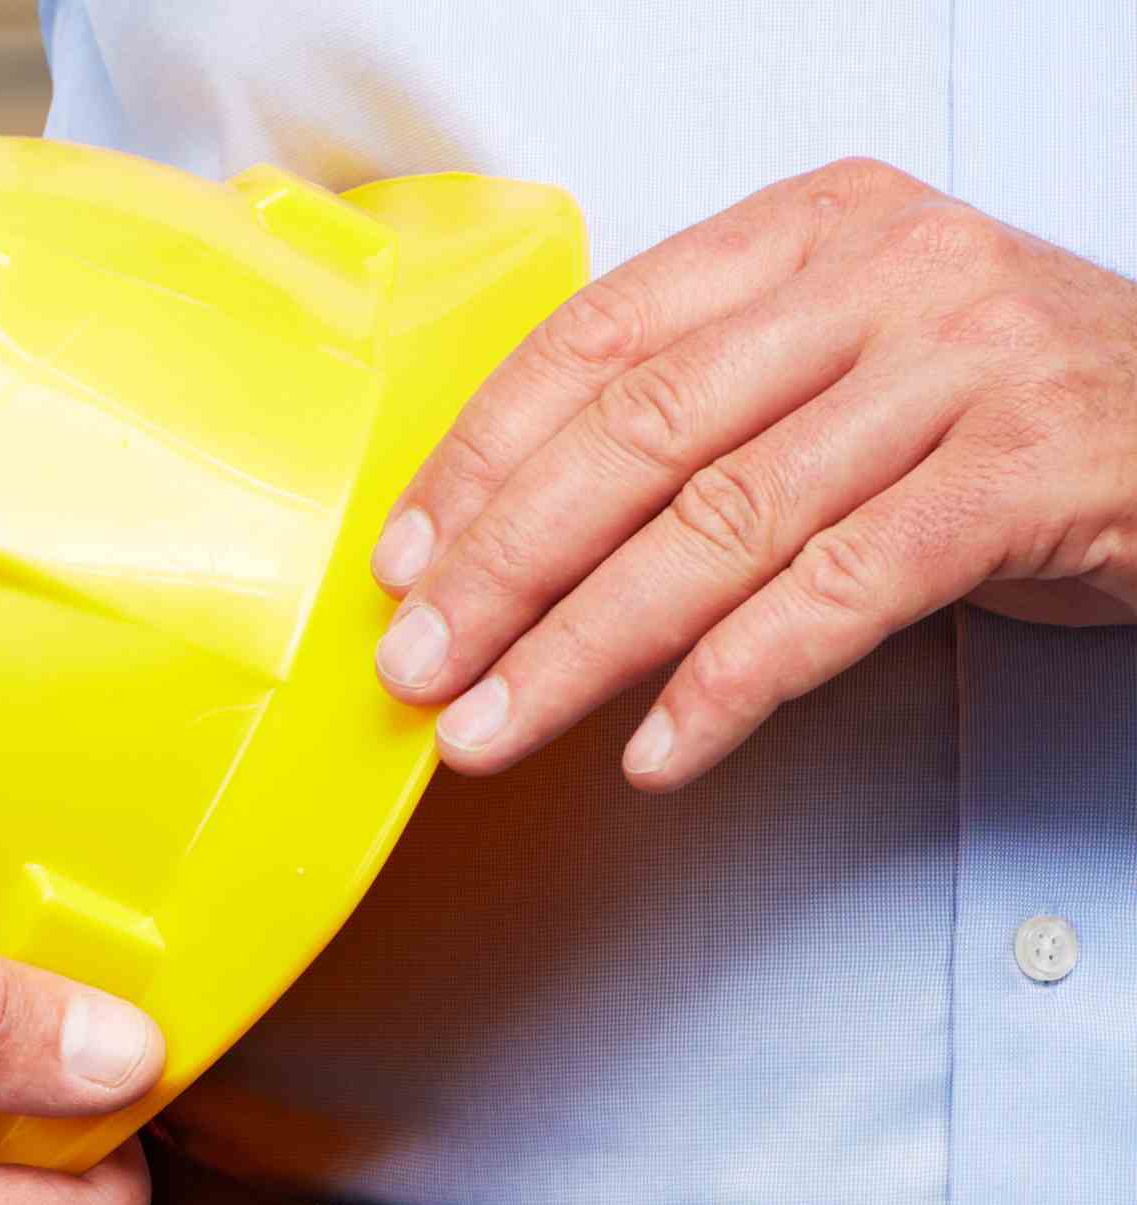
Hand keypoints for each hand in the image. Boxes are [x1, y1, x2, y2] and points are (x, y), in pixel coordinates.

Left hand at [375, 159, 1136, 787]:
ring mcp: (968, 368)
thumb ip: (709, 412)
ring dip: (585, 648)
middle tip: (419, 665)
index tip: (402, 561)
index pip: (599, 339)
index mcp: (815, 229)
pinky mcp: (1029, 476)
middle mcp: (890, 277)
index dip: (481, 460)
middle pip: (640, 436)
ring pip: (722, 525)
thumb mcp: (853, 365)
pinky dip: (732, 684)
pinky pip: (839, 594)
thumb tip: (500, 542)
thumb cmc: (1010, 411)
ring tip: (498, 727)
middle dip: (503, 568)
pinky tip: (659, 748)